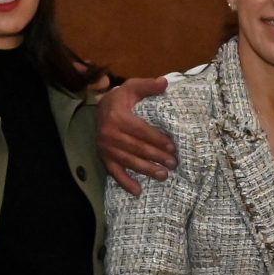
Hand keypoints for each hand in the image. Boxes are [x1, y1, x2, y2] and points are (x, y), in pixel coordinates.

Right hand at [98, 74, 176, 193]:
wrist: (100, 108)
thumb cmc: (121, 99)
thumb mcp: (132, 87)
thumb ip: (147, 86)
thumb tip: (165, 83)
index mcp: (117, 116)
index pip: (141, 130)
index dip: (158, 139)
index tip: (173, 147)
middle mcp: (109, 133)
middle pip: (137, 148)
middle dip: (157, 157)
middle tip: (174, 163)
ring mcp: (106, 148)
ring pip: (128, 161)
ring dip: (146, 170)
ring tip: (163, 175)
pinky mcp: (104, 158)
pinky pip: (114, 172)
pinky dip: (125, 183)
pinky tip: (137, 191)